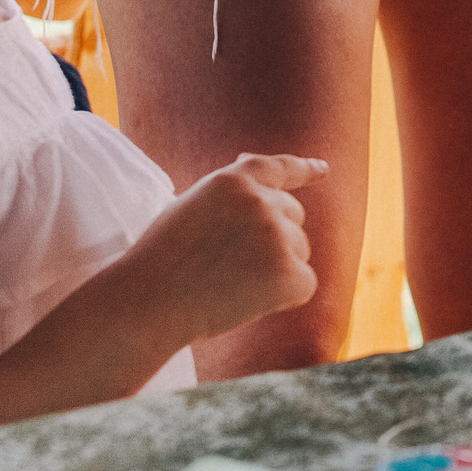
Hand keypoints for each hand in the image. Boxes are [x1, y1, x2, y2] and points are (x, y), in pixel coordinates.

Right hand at [127, 152, 323, 341]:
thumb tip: (256, 173)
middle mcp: (260, 201)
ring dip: (276, 267)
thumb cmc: (159, 261)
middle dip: (275, 235)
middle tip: (231, 264)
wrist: (147, 303)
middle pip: (293, 214)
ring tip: (228, 283)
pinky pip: (303, 283)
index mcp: (231, 180)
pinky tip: (245, 302)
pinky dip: (282, 297)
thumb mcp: (188, 209)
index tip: (323, 168)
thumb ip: (228, 195)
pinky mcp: (290, 273)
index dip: (304, 169)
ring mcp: (278, 235)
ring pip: (299, 249)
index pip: (278, 167)